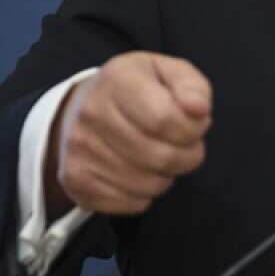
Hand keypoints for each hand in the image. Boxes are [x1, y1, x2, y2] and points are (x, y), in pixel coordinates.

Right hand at [44, 52, 211, 218]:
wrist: (84, 105)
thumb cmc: (138, 88)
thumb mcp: (169, 72)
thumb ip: (191, 86)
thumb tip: (199, 108)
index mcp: (118, 80)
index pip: (165, 119)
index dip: (192, 130)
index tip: (196, 127)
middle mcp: (92, 113)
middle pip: (159, 156)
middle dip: (187, 157)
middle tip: (188, 148)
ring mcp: (79, 149)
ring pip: (147, 185)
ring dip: (167, 176)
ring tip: (163, 157)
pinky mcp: (75, 180)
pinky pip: (128, 203)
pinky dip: (145, 194)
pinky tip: (141, 172)